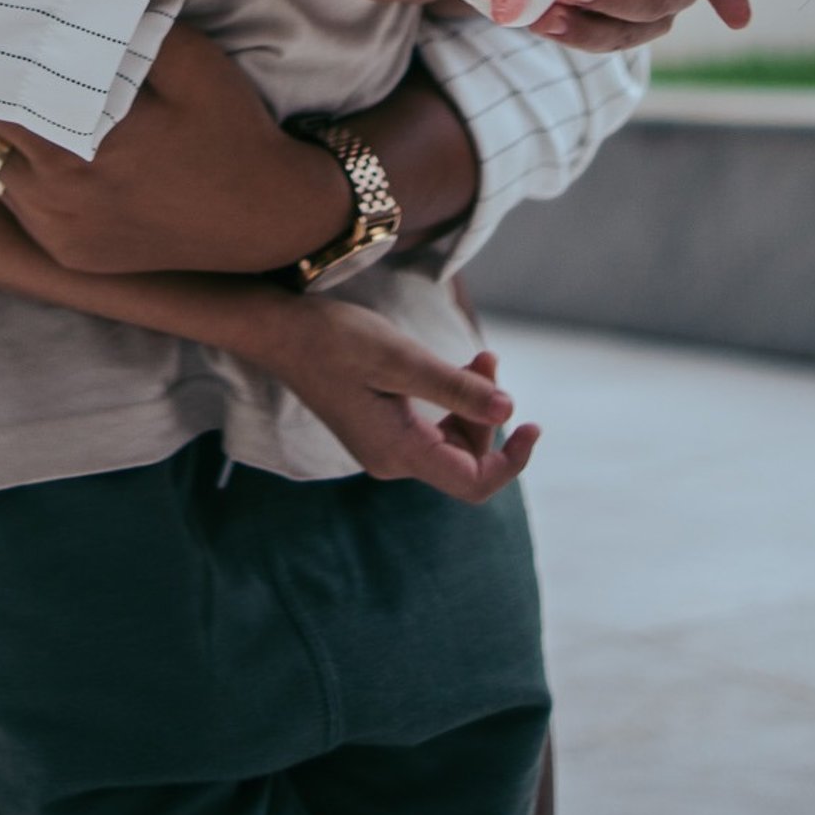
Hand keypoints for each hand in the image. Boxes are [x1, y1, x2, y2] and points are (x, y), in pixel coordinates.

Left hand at [0, 25, 348, 275]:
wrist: (269, 217)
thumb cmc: (229, 126)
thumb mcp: (188, 61)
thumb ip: (119, 29)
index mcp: (85, 143)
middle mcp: (61, 195)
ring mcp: (59, 231)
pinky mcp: (67, 253)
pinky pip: (10, 202)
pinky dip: (5, 166)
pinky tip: (20, 132)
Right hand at [245, 305, 539, 501]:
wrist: (280, 330)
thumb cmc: (334, 339)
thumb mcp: (400, 359)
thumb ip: (454, 389)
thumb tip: (509, 411)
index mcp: (398, 452)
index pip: (473, 483)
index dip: (512, 461)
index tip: (534, 425)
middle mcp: (392, 461)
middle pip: (466, 458)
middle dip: (488, 413)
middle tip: (486, 357)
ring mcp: (384, 447)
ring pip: (451, 442)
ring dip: (471, 403)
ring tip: (476, 357)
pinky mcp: (380, 429)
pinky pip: (432, 429)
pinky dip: (451, 402)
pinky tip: (454, 369)